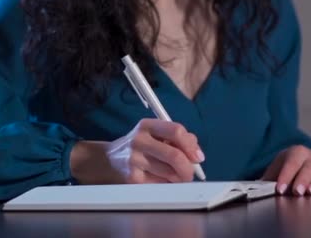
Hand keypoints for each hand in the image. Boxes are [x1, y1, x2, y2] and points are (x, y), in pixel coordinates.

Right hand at [70, 119, 203, 183]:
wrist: (111, 158)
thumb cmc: (142, 145)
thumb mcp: (156, 134)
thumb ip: (179, 138)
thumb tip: (196, 153)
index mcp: (147, 125)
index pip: (176, 131)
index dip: (191, 146)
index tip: (198, 157)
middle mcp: (139, 140)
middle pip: (174, 155)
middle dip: (188, 168)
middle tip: (191, 174)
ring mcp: (133, 159)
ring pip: (169, 172)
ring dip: (179, 178)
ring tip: (177, 177)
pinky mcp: (132, 177)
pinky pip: (159, 184)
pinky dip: (167, 184)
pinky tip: (163, 180)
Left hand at [262, 145, 310, 195]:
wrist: (294, 169)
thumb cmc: (283, 173)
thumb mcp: (273, 174)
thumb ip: (266, 181)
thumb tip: (253, 190)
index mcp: (296, 152)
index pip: (291, 162)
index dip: (286, 175)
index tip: (280, 188)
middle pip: (309, 167)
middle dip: (302, 180)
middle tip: (296, 191)